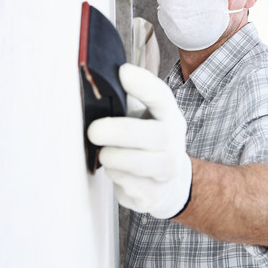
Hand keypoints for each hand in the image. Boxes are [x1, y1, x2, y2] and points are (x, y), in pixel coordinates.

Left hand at [88, 64, 191, 218]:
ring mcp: (168, 171)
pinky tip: (117, 170)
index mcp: (168, 115)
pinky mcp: (154, 195)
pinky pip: (128, 185)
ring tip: (105, 153)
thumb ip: (125, 99)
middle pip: (149, 135)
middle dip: (116, 131)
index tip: (122, 72)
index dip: (143, 83)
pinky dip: (116, 176)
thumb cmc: (145, 141)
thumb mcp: (142, 116)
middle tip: (93, 131)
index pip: (161, 96)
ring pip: (136, 164)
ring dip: (113, 157)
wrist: (168, 182)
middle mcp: (174, 141)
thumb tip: (95, 81)